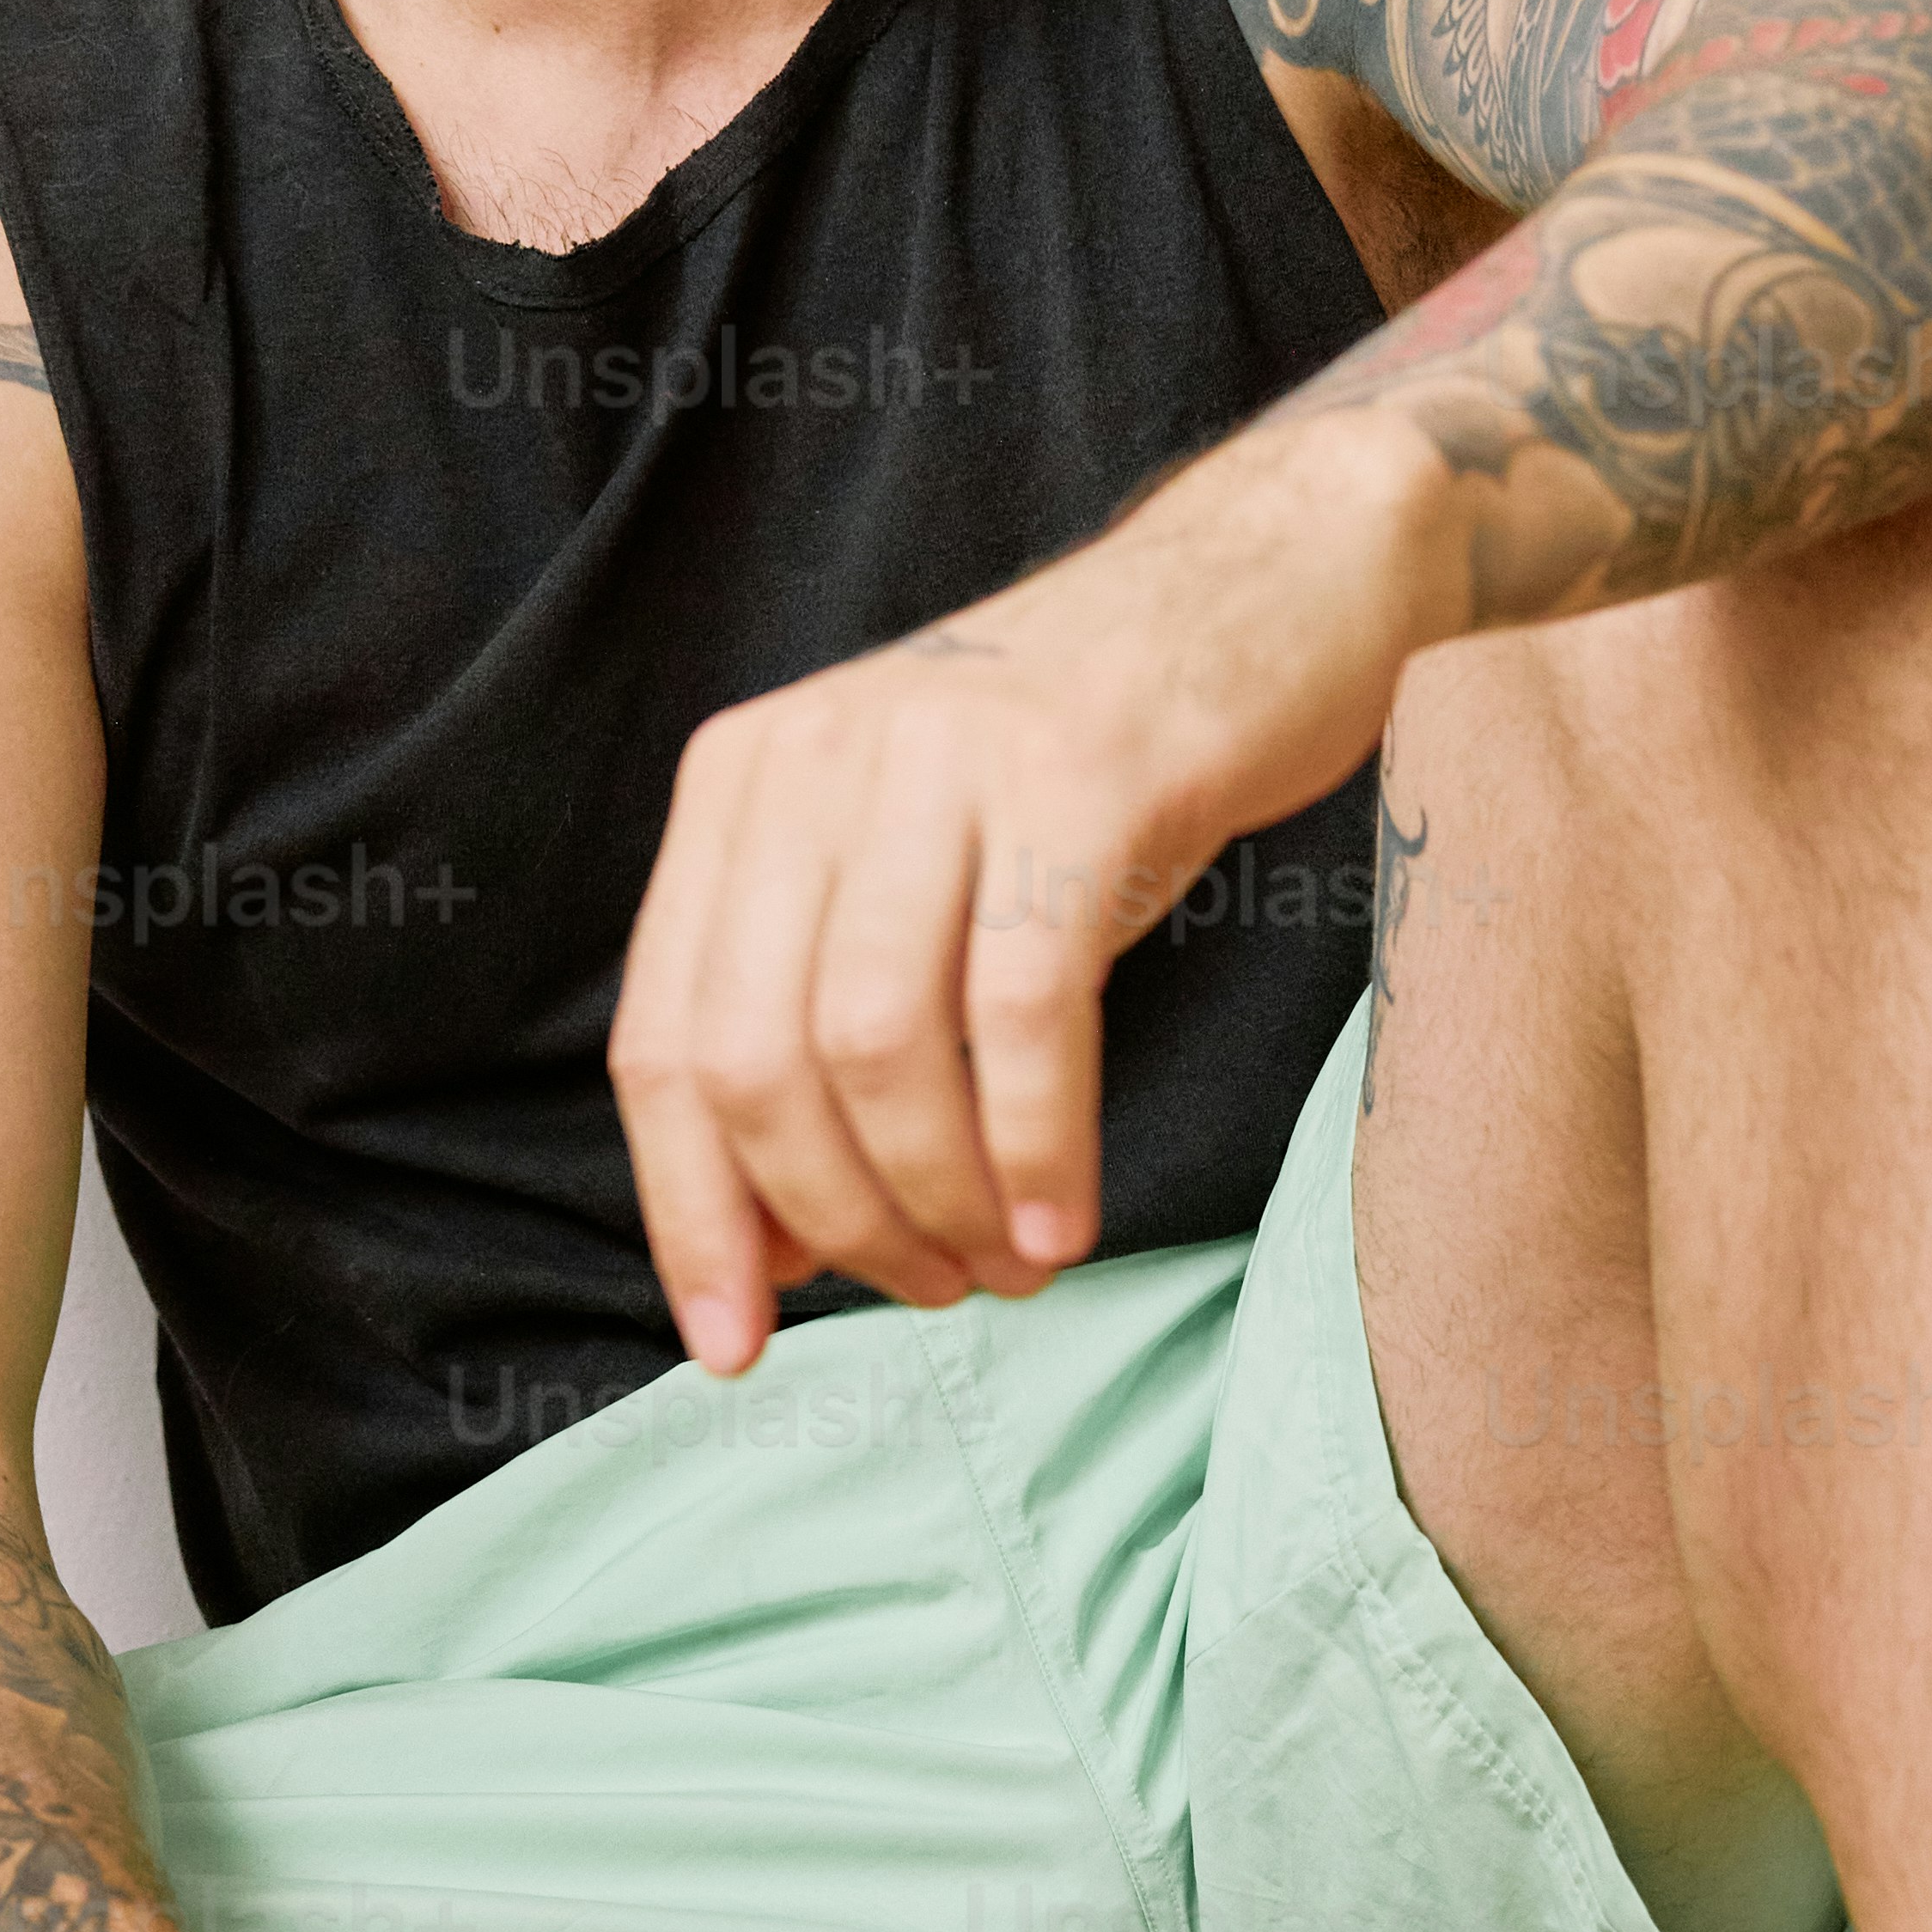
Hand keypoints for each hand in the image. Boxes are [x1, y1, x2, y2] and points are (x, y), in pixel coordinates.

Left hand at [608, 421, 1439, 1369]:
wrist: (1268, 584)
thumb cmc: (1089, 770)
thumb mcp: (917, 871)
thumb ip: (819, 1029)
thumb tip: (768, 1249)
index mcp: (743, 785)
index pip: (663, 1041)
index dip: (691, 1215)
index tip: (735, 1347)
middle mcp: (816, 757)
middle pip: (757, 1061)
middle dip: (835, 1224)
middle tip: (927, 1293)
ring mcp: (943, 756)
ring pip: (875, 1047)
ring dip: (936, 1201)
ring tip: (1008, 1264)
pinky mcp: (1079, 774)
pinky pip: (1022, 1009)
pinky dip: (1033, 1147)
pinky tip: (1061, 1220)